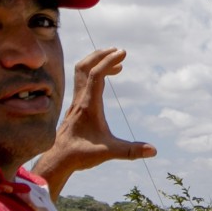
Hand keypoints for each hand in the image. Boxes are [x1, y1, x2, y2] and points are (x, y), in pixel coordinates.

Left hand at [32, 47, 156, 198]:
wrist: (58, 159)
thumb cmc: (81, 154)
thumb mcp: (109, 152)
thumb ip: (131, 151)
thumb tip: (153, 151)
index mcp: (89, 105)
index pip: (96, 75)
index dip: (109, 61)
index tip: (123, 53)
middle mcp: (80, 100)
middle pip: (85, 66)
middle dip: (101, 55)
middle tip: (118, 51)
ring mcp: (76, 102)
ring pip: (81, 72)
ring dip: (96, 62)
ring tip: (116, 63)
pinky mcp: (75, 107)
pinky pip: (82, 82)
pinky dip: (94, 75)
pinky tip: (105, 82)